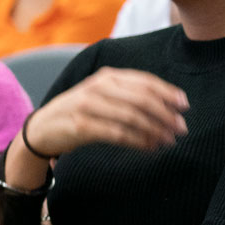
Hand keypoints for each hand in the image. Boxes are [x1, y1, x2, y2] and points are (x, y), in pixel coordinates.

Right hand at [24, 68, 187, 158]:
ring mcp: (87, 106)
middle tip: (180, 129)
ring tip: (167, 141)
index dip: (167, 93)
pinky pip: (117, 134)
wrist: (41, 128)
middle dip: (165, 115)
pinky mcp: (80, 126)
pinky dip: (137, 142)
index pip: (144, 81)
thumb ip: (128, 94)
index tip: (184, 106)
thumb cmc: (78, 112)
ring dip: (154, 131)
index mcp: (105, 77)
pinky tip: (148, 148)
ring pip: (131, 117)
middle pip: (141, 99)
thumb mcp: (102, 95)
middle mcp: (96, 88)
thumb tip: (168, 105)